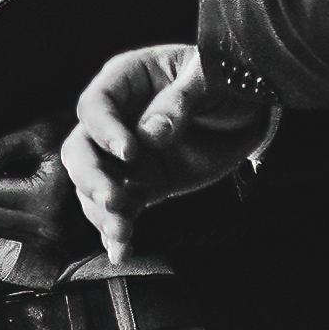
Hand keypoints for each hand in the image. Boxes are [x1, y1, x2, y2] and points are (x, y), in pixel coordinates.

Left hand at [0, 120, 84, 260]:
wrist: (111, 156)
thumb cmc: (74, 138)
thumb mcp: (35, 135)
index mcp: (46, 199)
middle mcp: (48, 227)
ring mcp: (49, 238)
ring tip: (3, 173)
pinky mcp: (48, 241)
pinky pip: (4, 231)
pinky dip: (0, 210)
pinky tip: (15, 188)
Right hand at [61, 45, 269, 260]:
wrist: (247, 110)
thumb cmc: (223, 80)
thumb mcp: (209, 78)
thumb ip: (180, 102)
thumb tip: (152, 134)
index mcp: (124, 80)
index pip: (96, 106)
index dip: (105, 130)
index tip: (130, 153)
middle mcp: (115, 119)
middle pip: (81, 149)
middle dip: (92, 178)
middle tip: (114, 200)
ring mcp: (125, 155)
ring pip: (93, 184)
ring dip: (101, 211)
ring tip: (122, 233)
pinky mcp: (142, 183)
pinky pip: (120, 208)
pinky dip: (117, 230)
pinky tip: (121, 251)